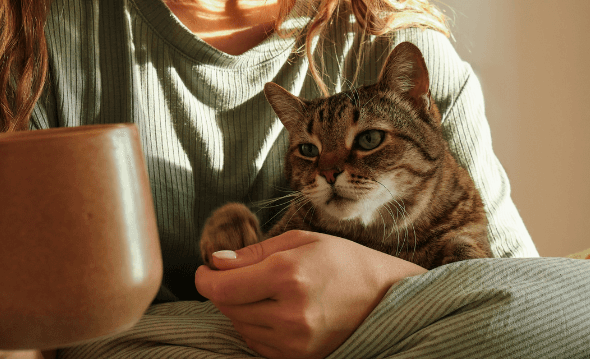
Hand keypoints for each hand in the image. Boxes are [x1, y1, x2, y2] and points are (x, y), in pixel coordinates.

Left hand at [194, 230, 424, 358]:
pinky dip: (255, 327)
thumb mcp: (299, 241)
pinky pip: (258, 344)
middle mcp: (289, 313)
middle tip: (231, 275)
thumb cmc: (342, 260)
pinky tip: (271, 310)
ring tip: (259, 291)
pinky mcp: (300, 358)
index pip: (222, 287)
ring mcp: (295, 341)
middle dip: (222, 290)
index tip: (206, 270)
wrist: (384, 296)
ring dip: (238, 309)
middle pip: (227, 307)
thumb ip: (253, 253)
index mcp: (287, 276)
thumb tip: (217, 262)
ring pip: (240, 327)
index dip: (205, 278)